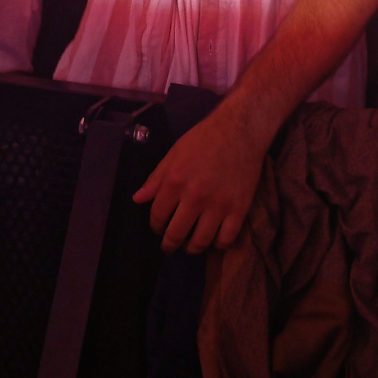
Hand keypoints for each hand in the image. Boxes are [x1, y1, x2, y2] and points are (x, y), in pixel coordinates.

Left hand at [132, 105, 263, 253]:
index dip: (155, 226)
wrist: (240, 129)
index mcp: (175, 181)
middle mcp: (194, 197)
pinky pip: (226, 239)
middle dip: (169, 244)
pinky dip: (218, 245)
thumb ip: (156, 178)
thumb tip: (137, 199)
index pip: (157, 216)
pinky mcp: (239, 209)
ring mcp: (218, 205)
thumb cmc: (204, 138)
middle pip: (176, 234)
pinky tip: (214, 240)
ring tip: (190, 245)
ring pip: (200, 242)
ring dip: (192, 248)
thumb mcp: (174, 153)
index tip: (158, 228)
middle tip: (170, 245)